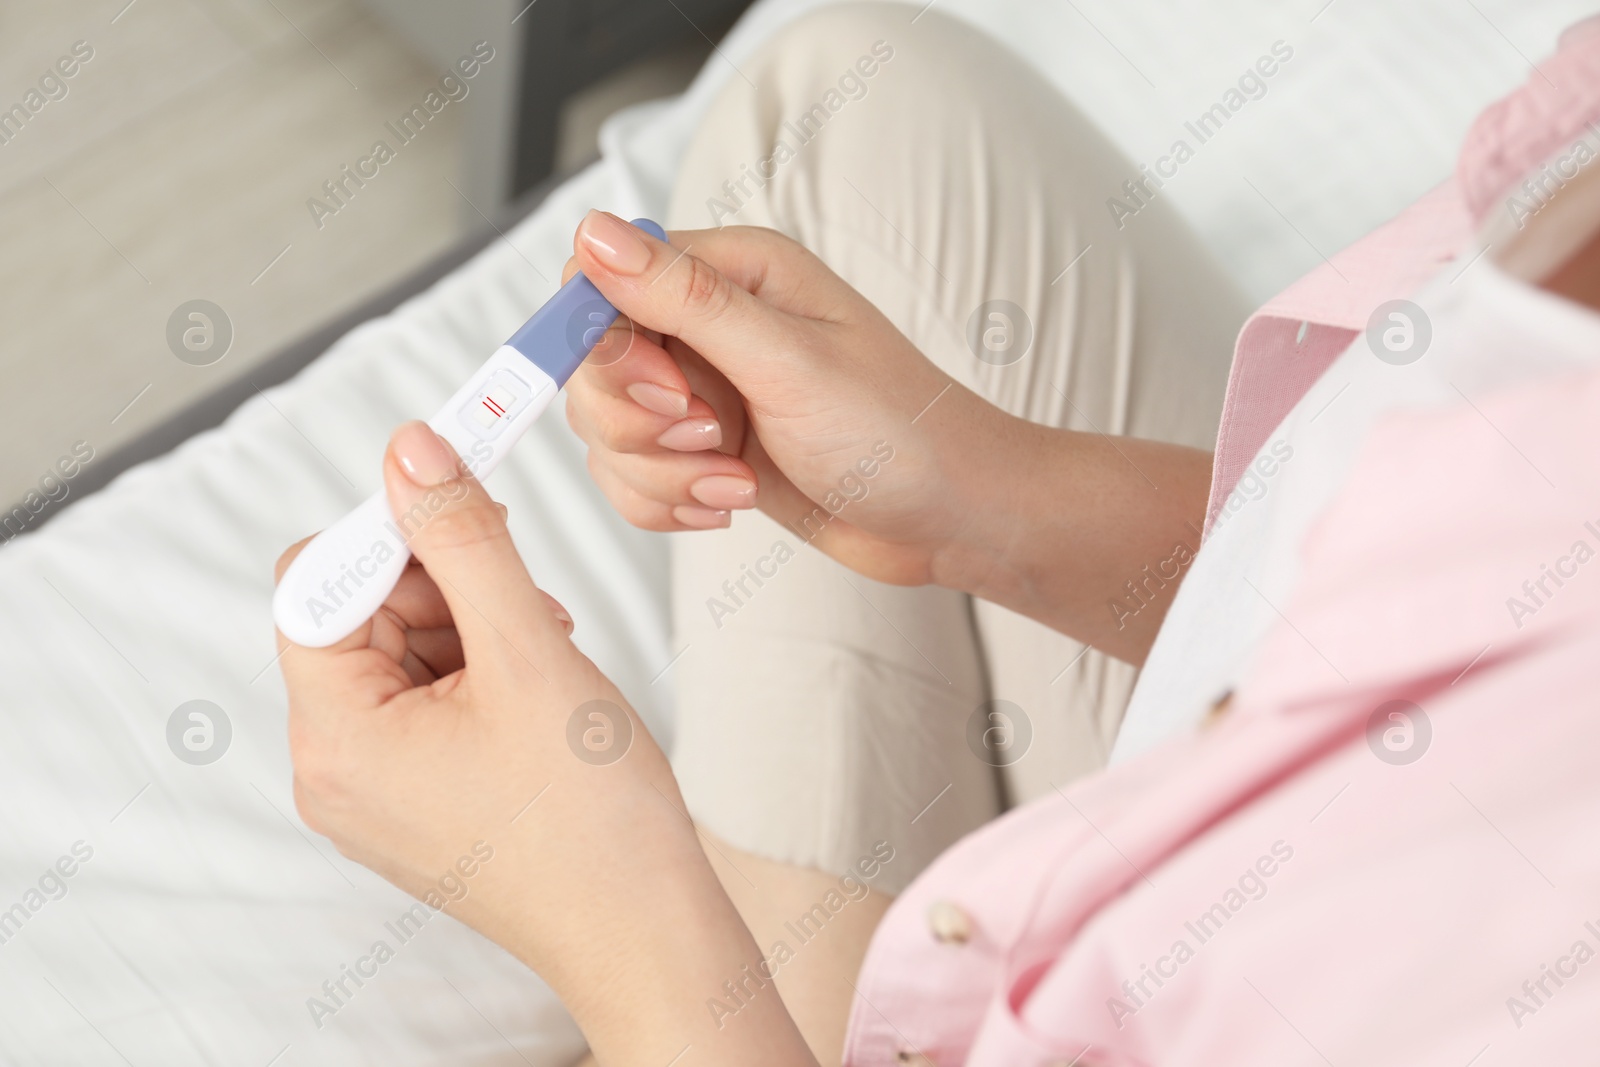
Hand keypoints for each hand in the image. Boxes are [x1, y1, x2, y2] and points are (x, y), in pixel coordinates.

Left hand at [275, 421, 813, 1065]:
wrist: (644, 930)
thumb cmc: (593, 820)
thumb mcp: (528, 651)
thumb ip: (465, 539)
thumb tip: (411, 450)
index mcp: (337, 739)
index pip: (319, 585)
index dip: (393, 531)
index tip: (463, 493)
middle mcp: (334, 772)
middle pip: (359, 616)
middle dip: (444, 586)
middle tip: (528, 604)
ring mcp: (373, 794)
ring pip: (399, 654)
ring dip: (471, 627)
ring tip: (546, 657)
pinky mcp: (414, 803)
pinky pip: (422, 703)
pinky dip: (477, 673)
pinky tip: (537, 690)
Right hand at [563, 211, 999, 585]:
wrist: (951, 517)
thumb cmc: (900, 430)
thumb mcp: (789, 360)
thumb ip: (685, 299)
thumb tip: (596, 233)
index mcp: (734, 272)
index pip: (600, 280)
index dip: (607, 345)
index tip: (666, 392)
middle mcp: (710, 324)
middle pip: (595, 364)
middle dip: (639, 423)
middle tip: (715, 438)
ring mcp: (704, 390)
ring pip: (607, 431)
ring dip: (662, 474)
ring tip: (736, 484)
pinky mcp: (705, 449)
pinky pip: (632, 476)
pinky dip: (667, 503)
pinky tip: (729, 504)